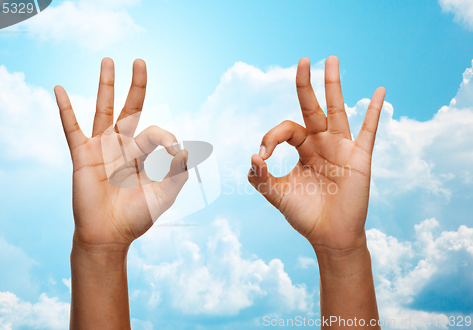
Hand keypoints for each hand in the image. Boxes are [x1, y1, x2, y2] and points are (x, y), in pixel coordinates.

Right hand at [54, 58, 187, 251]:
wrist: (110, 235)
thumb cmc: (137, 217)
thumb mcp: (164, 195)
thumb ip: (177, 173)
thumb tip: (185, 149)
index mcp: (142, 154)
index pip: (154, 131)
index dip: (166, 138)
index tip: (174, 151)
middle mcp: (122, 146)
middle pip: (129, 108)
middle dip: (136, 86)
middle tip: (140, 61)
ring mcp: (101, 148)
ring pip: (103, 110)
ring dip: (105, 85)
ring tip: (108, 61)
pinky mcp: (82, 155)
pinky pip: (72, 128)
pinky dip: (65, 109)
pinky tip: (59, 88)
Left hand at [248, 56, 385, 254]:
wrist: (328, 237)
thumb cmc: (304, 214)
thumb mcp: (276, 194)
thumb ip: (260, 177)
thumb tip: (253, 156)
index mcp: (303, 149)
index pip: (286, 129)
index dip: (272, 136)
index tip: (263, 155)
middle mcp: (322, 143)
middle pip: (313, 107)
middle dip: (306, 85)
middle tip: (303, 60)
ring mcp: (341, 148)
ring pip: (338, 110)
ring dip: (334, 86)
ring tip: (332, 60)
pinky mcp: (359, 158)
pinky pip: (368, 131)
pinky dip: (374, 111)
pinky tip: (379, 90)